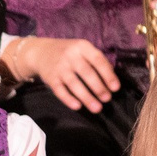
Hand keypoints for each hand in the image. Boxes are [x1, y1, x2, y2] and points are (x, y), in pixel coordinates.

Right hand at [3, 37, 117, 112]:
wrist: (41, 52)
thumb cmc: (68, 53)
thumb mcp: (82, 50)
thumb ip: (95, 60)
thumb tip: (111, 77)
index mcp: (82, 47)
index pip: (98, 60)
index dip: (108, 75)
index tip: (116, 88)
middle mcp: (70, 56)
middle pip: (87, 73)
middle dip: (98, 87)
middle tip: (107, 99)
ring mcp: (59, 67)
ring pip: (74, 84)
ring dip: (86, 97)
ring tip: (97, 108)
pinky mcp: (51, 79)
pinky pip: (60, 91)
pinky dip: (68, 99)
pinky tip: (77, 107)